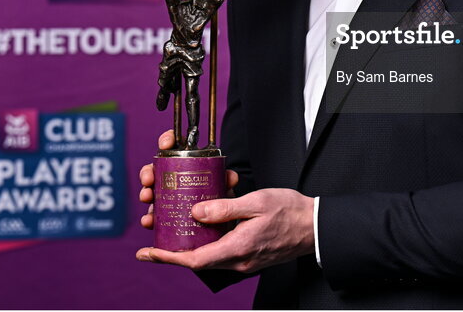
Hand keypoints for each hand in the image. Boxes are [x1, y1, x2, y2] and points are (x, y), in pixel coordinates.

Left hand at [136, 187, 314, 272]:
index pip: (193, 260)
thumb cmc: (290, 211)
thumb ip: (225, 208)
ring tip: (176, 227)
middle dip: (173, 250)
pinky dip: (208, 242)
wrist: (315, 226)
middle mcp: (238, 261)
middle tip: (156, 234)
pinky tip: (204, 226)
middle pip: (196, 260)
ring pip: (208, 256)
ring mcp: (244, 261)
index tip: (147, 252)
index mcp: (237, 249)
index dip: (167, 257)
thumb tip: (195, 212)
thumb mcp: (256, 202)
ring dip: (190, 245)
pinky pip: (221, 252)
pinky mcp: (249, 256)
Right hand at [138, 129, 238, 229]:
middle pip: (156, 169)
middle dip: (148, 172)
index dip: (168, 140)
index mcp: (187, 164)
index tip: (165, 144)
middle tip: (149, 179)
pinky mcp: (165, 215)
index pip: (175, 145)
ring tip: (147, 197)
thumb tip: (230, 178)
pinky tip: (148, 220)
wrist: (220, 221)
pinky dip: (148, 218)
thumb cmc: (220, 197)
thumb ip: (227, 180)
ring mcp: (167, 196)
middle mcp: (174, 178)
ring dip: (146, 193)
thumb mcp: (224, 186)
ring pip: (151, 191)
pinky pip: (153, 215)